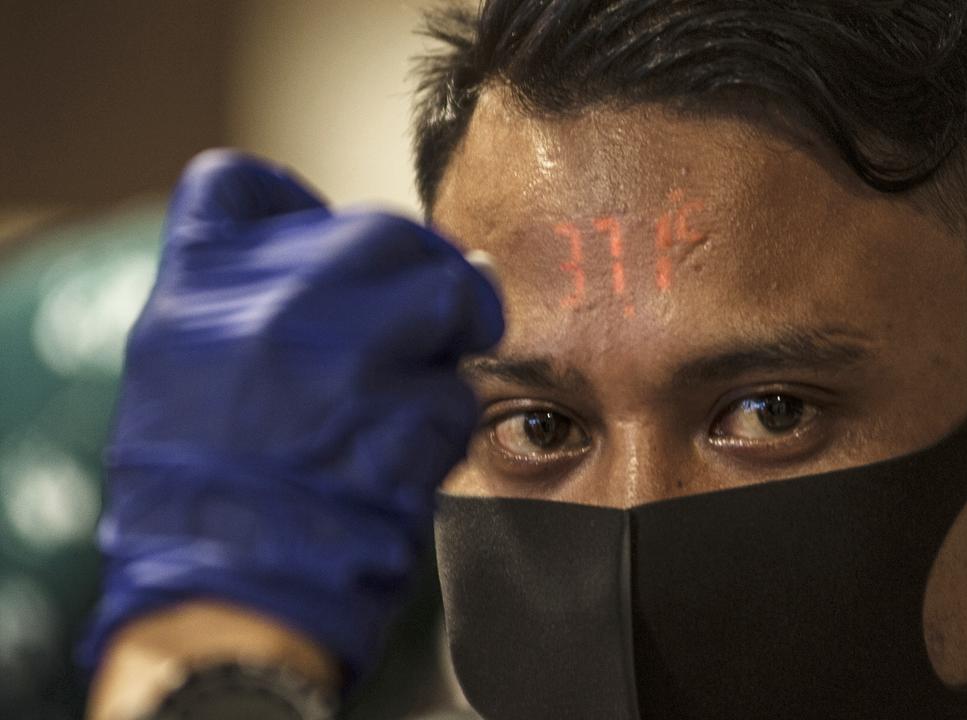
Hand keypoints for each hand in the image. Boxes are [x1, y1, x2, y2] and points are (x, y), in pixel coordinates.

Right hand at [81, 150, 502, 680]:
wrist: (228, 594)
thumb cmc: (201, 491)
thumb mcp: (177, 373)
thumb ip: (244, 299)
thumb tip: (350, 260)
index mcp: (196, 290)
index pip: (233, 184)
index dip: (291, 206)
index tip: (321, 239)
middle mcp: (272, 306)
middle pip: (382, 231)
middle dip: (415, 270)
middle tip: (418, 312)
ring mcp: (345, 358)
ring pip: (447, 297)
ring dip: (448, 338)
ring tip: (410, 387)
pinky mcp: (409, 414)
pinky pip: (459, 387)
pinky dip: (443, 416)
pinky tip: (401, 449)